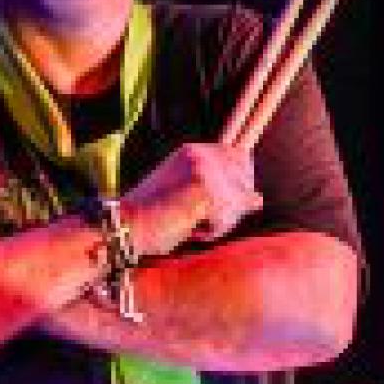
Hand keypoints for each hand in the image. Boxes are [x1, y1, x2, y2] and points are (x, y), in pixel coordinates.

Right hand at [119, 142, 263, 256]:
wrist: (124, 226)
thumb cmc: (153, 219)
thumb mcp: (190, 200)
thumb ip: (222, 193)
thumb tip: (259, 199)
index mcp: (194, 150)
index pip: (241, 158)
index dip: (239, 184)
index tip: (215, 203)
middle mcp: (201, 153)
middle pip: (246, 182)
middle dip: (231, 206)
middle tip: (198, 217)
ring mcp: (204, 170)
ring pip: (239, 204)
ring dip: (221, 223)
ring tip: (191, 225)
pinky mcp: (205, 190)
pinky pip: (227, 220)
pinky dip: (212, 233)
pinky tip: (189, 230)